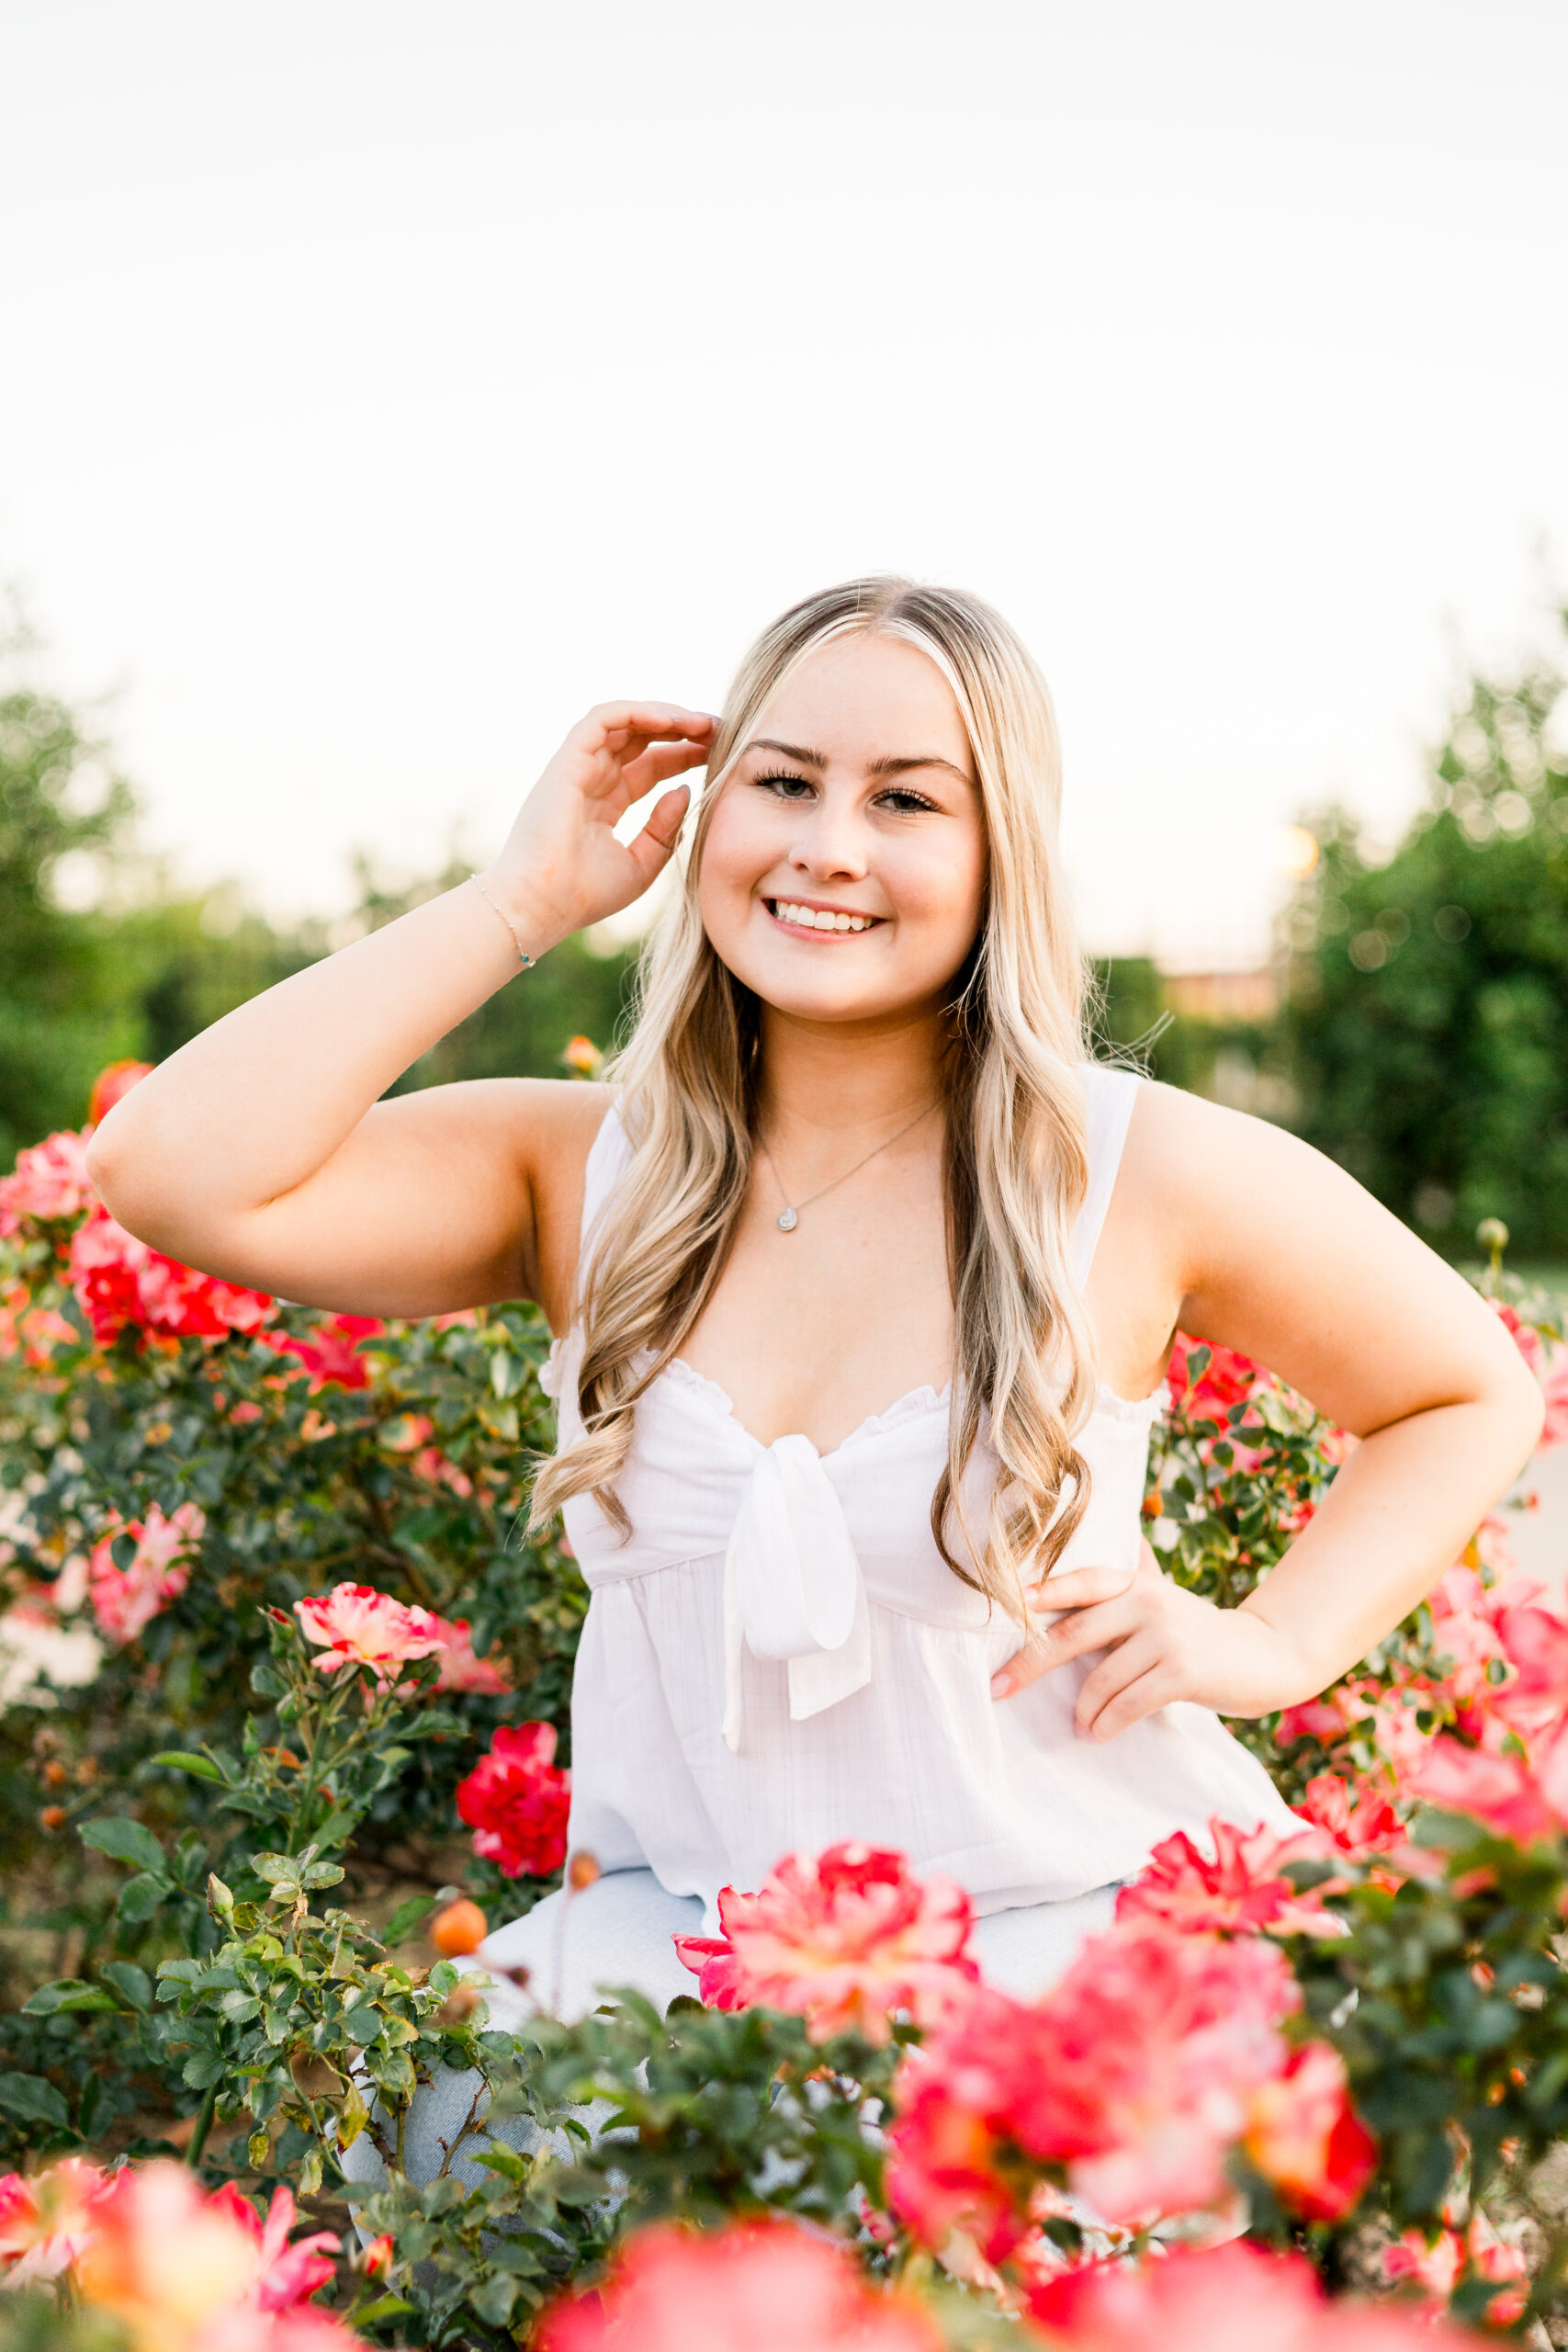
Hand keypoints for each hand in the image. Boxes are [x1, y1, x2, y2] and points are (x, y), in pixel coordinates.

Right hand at [483, 702, 716, 946]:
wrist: (541, 905)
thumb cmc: (584, 895)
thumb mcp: (641, 865)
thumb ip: (664, 830)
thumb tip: (685, 790)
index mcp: (605, 803)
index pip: (650, 766)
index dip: (684, 754)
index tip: (720, 753)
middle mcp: (591, 779)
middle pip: (641, 739)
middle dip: (681, 729)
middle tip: (720, 729)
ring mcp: (577, 767)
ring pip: (624, 721)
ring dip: (665, 715)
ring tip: (701, 722)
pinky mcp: (567, 760)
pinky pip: (603, 719)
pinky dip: (637, 712)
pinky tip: (671, 721)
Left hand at [989, 1539, 1304, 1739]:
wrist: (1265, 1656)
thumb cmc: (1197, 1633)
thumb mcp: (1162, 1601)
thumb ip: (1125, 1588)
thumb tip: (1074, 1573)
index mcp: (1136, 1583)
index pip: (1082, 1580)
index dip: (1044, 1589)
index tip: (1006, 1604)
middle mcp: (1147, 1602)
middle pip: (1073, 1632)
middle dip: (1030, 1663)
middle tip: (997, 1689)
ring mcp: (1167, 1636)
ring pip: (1100, 1679)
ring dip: (1081, 1710)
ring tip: (1078, 1725)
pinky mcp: (1183, 1672)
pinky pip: (1128, 1703)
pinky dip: (1106, 1723)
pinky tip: (1097, 1733)